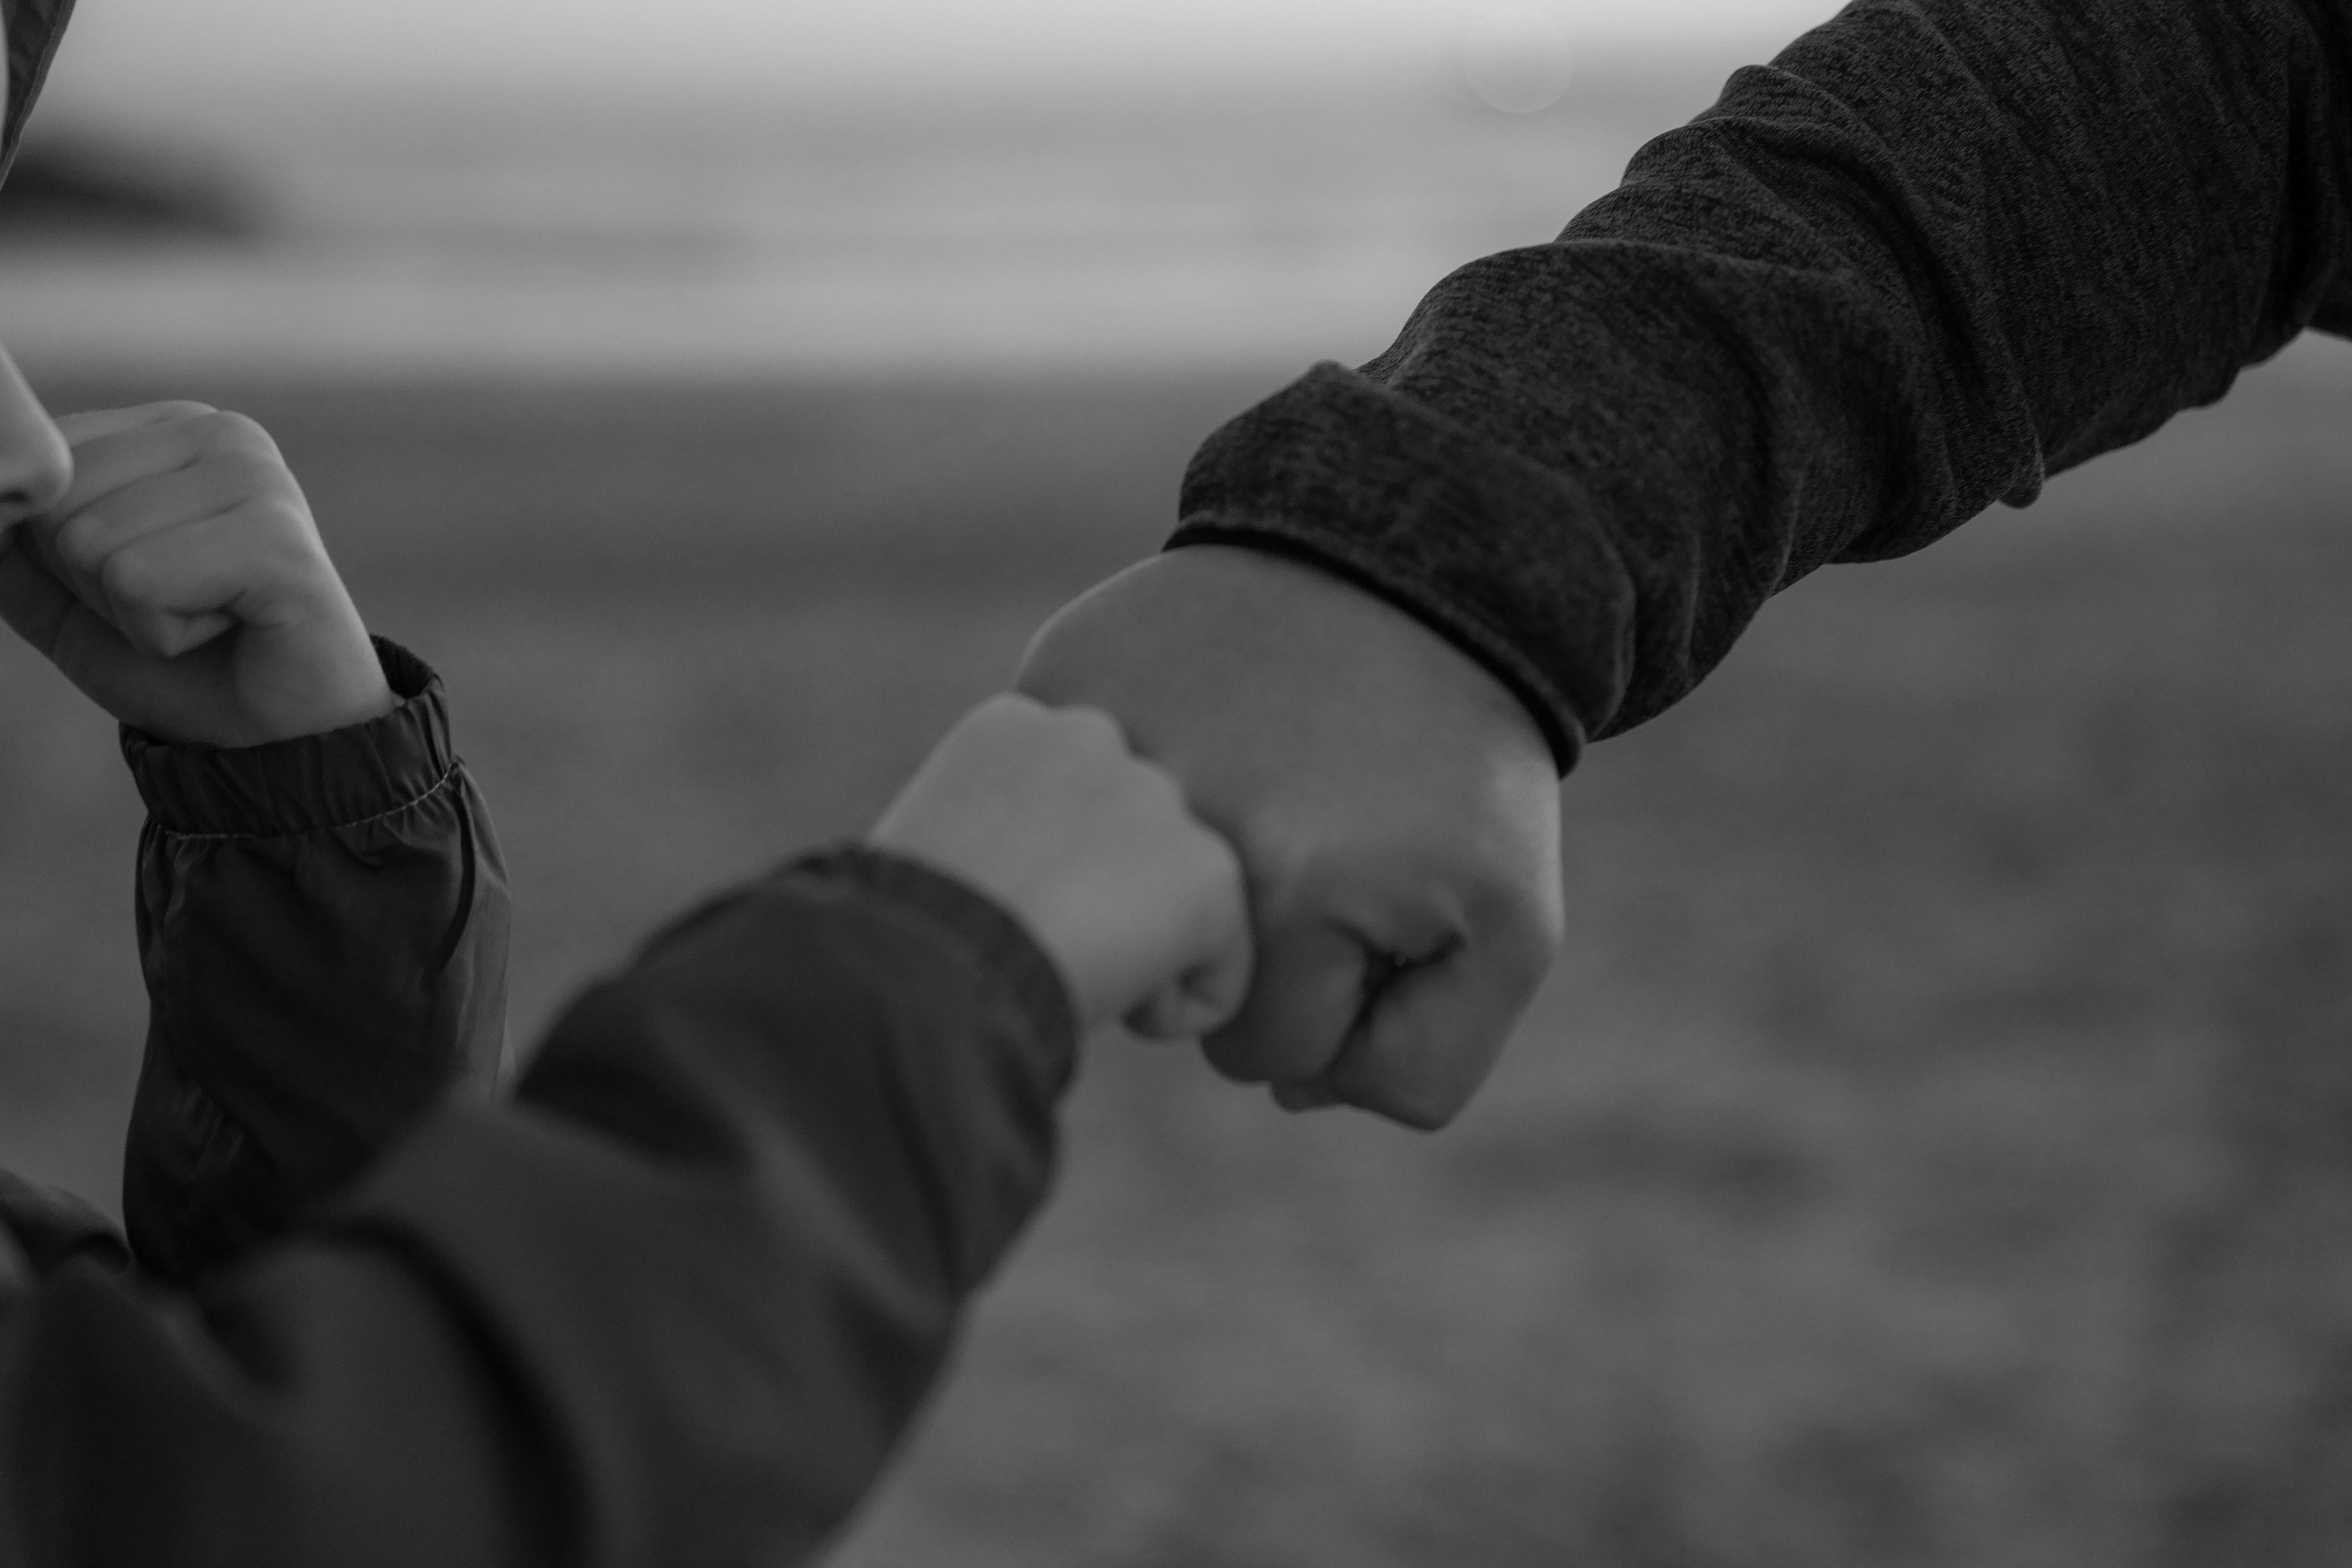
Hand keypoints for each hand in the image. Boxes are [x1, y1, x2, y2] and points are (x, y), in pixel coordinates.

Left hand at [0, 402, 392, 746]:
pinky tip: (229, 630)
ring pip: (93, 545)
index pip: (46, 465)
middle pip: (61, 504)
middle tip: (182, 607)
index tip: (151, 582)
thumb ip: (8, 547)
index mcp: (176, 429)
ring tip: (209, 619)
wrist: (281, 738)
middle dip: (97, 586)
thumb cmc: (185, 664)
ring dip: (134, 617)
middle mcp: (224, 434)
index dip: (66, 554)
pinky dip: (164, 635)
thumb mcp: (65, 599)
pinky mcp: (277, 541)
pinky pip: (139, 582)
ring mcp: (259, 479)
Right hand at [870, 693, 1251, 1037]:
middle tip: (1028, 945)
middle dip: (1101, 907)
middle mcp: (1097, 736)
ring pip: (1173, 912)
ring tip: (1052, 965)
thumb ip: (1006, 833)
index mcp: (1017, 725)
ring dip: (1128, 956)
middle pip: (1133, 853)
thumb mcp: (938, 851)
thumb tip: (1037, 885)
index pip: (1074, 809)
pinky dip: (1166, 1013)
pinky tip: (1098, 997)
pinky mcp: (1209, 868)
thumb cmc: (901, 940)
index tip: (996, 917)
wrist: (929, 963)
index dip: (1044, 884)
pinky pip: (1218, 975)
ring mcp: (1158, 797)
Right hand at [1017, 546, 1562, 1128]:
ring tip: (1255, 781)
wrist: (1421, 558)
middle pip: (1176, 995)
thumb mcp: (1508, 931)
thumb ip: (1422, 1063)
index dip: (1334, 995)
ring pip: (1109, 907)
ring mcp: (1102, 739)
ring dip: (1177, 875)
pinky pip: (1063, 801)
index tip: (1372, 893)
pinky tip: (1198, 725)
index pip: (1263, 1054)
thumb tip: (1287, 1093)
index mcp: (1286, 891)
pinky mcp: (1059, 676)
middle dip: (1252, 947)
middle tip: (1314, 833)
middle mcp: (1173, 823)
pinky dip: (1124, 786)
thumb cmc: (1465, 765)